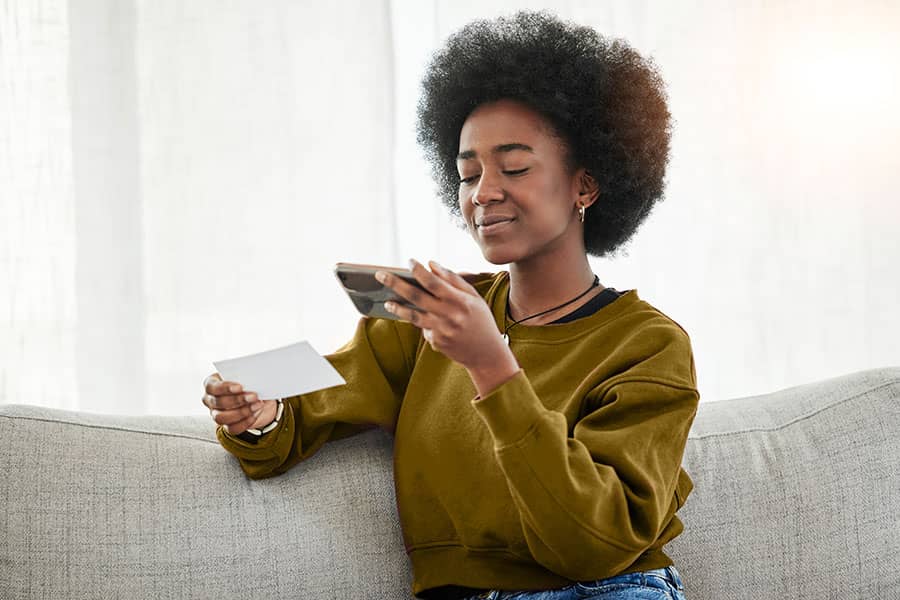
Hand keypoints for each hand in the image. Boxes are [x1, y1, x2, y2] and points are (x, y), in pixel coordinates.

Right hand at [202, 373, 278, 434]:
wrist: (257, 397)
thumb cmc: (247, 382)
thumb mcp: (246, 376)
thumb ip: (245, 378)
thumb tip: (253, 381)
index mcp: (211, 384)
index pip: (212, 387)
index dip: (225, 388)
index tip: (240, 387)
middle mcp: (210, 400)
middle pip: (218, 403)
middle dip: (237, 400)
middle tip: (254, 396)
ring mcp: (216, 414)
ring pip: (221, 418)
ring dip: (241, 412)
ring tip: (257, 405)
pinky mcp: (227, 426)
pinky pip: (232, 428)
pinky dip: (245, 422)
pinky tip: (256, 413)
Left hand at [375, 259, 515, 373]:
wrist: (486, 354)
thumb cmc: (481, 321)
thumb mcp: (474, 297)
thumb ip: (453, 280)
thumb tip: (431, 264)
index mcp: (460, 301)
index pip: (434, 282)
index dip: (418, 271)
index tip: (408, 261)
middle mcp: (449, 316)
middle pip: (416, 296)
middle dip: (395, 284)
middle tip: (380, 274)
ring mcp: (441, 331)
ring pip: (413, 316)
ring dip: (397, 308)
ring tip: (387, 301)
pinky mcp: (436, 342)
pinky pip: (423, 328)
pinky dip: (421, 322)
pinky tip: (423, 320)